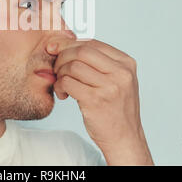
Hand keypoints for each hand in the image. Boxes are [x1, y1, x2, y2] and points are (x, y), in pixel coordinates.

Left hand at [47, 37, 153, 164]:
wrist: (125, 138)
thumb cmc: (115, 108)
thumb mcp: (116, 80)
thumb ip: (98, 62)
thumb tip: (65, 43)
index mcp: (126, 63)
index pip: (92, 43)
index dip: (69, 43)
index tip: (54, 47)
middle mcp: (121, 73)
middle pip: (81, 51)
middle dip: (62, 56)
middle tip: (56, 67)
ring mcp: (110, 87)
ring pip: (73, 66)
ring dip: (60, 73)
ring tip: (61, 84)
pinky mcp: (96, 101)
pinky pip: (68, 82)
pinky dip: (60, 85)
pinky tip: (63, 93)